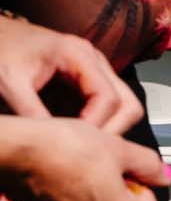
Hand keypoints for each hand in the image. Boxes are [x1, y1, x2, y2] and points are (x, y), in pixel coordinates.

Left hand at [0, 19, 139, 131]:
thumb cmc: (0, 50)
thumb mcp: (9, 83)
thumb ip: (31, 112)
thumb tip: (51, 145)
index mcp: (78, 54)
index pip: (110, 98)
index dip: (98, 125)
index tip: (79, 142)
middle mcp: (94, 60)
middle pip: (128, 104)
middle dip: (114, 130)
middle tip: (91, 149)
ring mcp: (96, 71)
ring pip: (124, 108)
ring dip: (110, 129)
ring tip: (84, 143)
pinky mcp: (90, 82)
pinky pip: (109, 109)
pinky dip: (100, 125)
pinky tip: (78, 135)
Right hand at [0, 116, 170, 200]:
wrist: (15, 149)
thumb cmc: (64, 147)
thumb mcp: (117, 147)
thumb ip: (147, 164)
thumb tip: (166, 176)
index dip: (138, 180)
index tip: (122, 164)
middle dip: (116, 189)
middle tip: (98, 162)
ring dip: (93, 192)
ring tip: (77, 167)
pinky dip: (70, 197)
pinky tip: (61, 176)